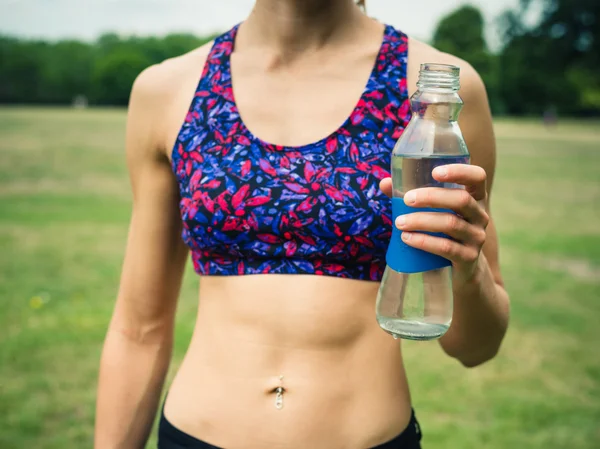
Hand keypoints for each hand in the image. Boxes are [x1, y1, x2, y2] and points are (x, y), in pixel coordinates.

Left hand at [379, 164, 488, 281]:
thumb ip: (412, 196)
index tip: (435, 172)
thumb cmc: (443, 232)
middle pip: (461, 199)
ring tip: (399, 222)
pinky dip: (424, 241)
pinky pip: (446, 248)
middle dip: (431, 197)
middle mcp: (480, 215)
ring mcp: (477, 237)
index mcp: (475, 198)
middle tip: (407, 200)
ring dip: (421, 221)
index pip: (477, 177)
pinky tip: (407, 238)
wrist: (460, 269)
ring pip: (451, 224)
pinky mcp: (469, 258)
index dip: (459, 171)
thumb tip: (385, 183)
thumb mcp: (434, 212)